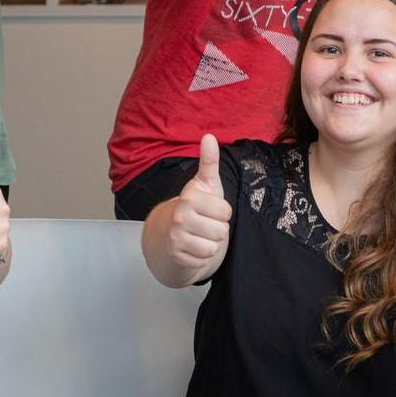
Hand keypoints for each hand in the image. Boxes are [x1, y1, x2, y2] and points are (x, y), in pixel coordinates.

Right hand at [166, 134, 231, 268]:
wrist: (170, 234)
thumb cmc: (195, 207)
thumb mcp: (205, 184)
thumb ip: (209, 161)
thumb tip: (209, 136)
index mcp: (188, 198)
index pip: (225, 212)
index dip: (222, 212)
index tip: (210, 209)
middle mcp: (179, 217)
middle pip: (221, 231)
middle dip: (217, 229)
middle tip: (205, 224)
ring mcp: (176, 238)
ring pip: (214, 247)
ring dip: (211, 244)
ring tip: (200, 235)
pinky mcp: (177, 256)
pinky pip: (204, 260)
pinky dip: (202, 256)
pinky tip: (194, 247)